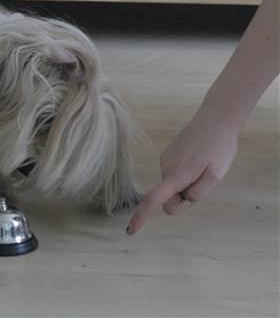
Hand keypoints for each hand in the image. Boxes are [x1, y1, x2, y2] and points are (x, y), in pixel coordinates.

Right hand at [126, 112, 238, 234]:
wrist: (215, 119)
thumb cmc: (219, 147)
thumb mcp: (216, 175)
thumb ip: (198, 193)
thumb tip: (183, 200)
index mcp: (176, 176)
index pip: (153, 200)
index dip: (142, 217)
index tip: (130, 231)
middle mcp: (165, 169)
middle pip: (168, 198)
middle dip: (183, 198)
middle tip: (205, 182)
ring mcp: (165, 161)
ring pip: (172, 186)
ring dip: (186, 185)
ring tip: (204, 168)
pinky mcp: (168, 155)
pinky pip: (173, 176)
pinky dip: (184, 176)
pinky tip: (198, 160)